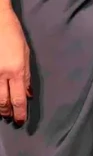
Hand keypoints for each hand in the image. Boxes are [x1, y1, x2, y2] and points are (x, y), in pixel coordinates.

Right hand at [0, 5, 30, 123]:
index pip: (19, 98)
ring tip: (3, 113)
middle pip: (4, 102)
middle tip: (12, 119)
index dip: (20, 112)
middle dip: (8, 113)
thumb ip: (27, 76)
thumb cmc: (13, 35)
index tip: (21, 120)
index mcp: (17, 70)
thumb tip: (28, 94)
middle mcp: (2, 74)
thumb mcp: (26, 54)